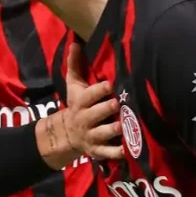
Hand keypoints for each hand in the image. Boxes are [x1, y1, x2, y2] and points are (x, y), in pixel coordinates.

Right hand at [64, 43, 123, 159]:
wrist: (66, 134)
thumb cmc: (76, 105)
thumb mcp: (73, 86)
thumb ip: (75, 65)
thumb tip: (75, 43)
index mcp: (81, 103)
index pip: (89, 95)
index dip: (99, 90)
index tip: (110, 84)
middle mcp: (86, 119)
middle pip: (96, 114)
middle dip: (107, 109)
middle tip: (119, 103)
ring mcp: (92, 136)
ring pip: (102, 133)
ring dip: (113, 130)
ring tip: (124, 126)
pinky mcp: (98, 150)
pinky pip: (107, 153)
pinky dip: (117, 153)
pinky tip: (128, 151)